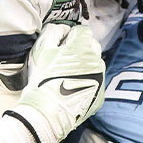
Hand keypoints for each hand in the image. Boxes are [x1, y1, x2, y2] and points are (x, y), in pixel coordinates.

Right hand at [6, 24, 104, 142]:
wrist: (47, 114)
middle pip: (91, 47)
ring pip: (94, 65)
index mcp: (83, 46)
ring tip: (65, 78)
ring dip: (83, 66)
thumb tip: (63, 29)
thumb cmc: (43, 80)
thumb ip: (54, 31)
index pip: (83, 31)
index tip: (61, 45)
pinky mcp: (100, 95)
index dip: (70, 36)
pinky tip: (70, 90)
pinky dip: (86, 83)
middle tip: (62, 61)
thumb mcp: (41, 49)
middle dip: (79, 50)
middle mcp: (97, 60)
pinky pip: (94, 83)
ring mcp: (101, 79)